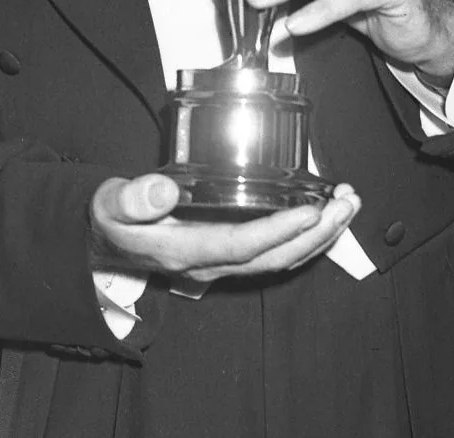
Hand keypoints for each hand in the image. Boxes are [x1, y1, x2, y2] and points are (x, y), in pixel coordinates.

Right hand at [90, 173, 360, 283]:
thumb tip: (163, 188)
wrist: (106, 243)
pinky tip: (325, 216)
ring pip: (282, 260)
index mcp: (183, 251)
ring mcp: (221, 265)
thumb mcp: (110, 204)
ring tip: (348, 205)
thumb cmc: (111, 220)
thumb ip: (132, 198)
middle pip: (274, 258)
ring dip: (321, 235)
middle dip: (317, 232)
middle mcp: (209, 265)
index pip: (240, 244)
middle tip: (347, 202)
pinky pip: (275, 254)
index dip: (279, 229)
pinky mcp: (229, 256)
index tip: (312, 208)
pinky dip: (306, 237)